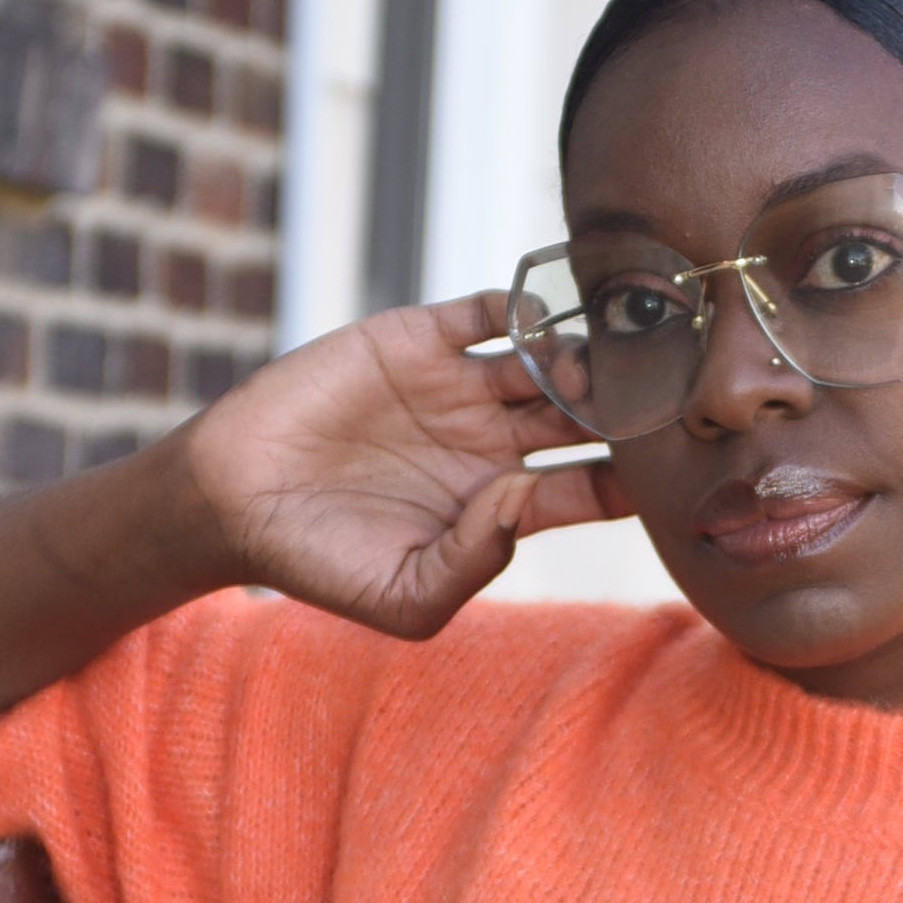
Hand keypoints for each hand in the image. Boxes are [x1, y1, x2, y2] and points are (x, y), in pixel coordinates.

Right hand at [174, 290, 630, 638]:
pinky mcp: (416, 341)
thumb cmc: (323, 565)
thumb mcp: (408, 597)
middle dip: (621, 406)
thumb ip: (477, 562)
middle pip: (581, 418)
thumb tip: (524, 498)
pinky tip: (549, 311)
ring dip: (581, 355)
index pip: (589, 488)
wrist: (234, 501)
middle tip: (663, 394)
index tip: (668, 468)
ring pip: (545, 361)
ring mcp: (457, 387)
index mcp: (502, 506)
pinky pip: (485, 314)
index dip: (629, 477)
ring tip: (612, 353)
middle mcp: (492, 443)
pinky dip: (521, 306)